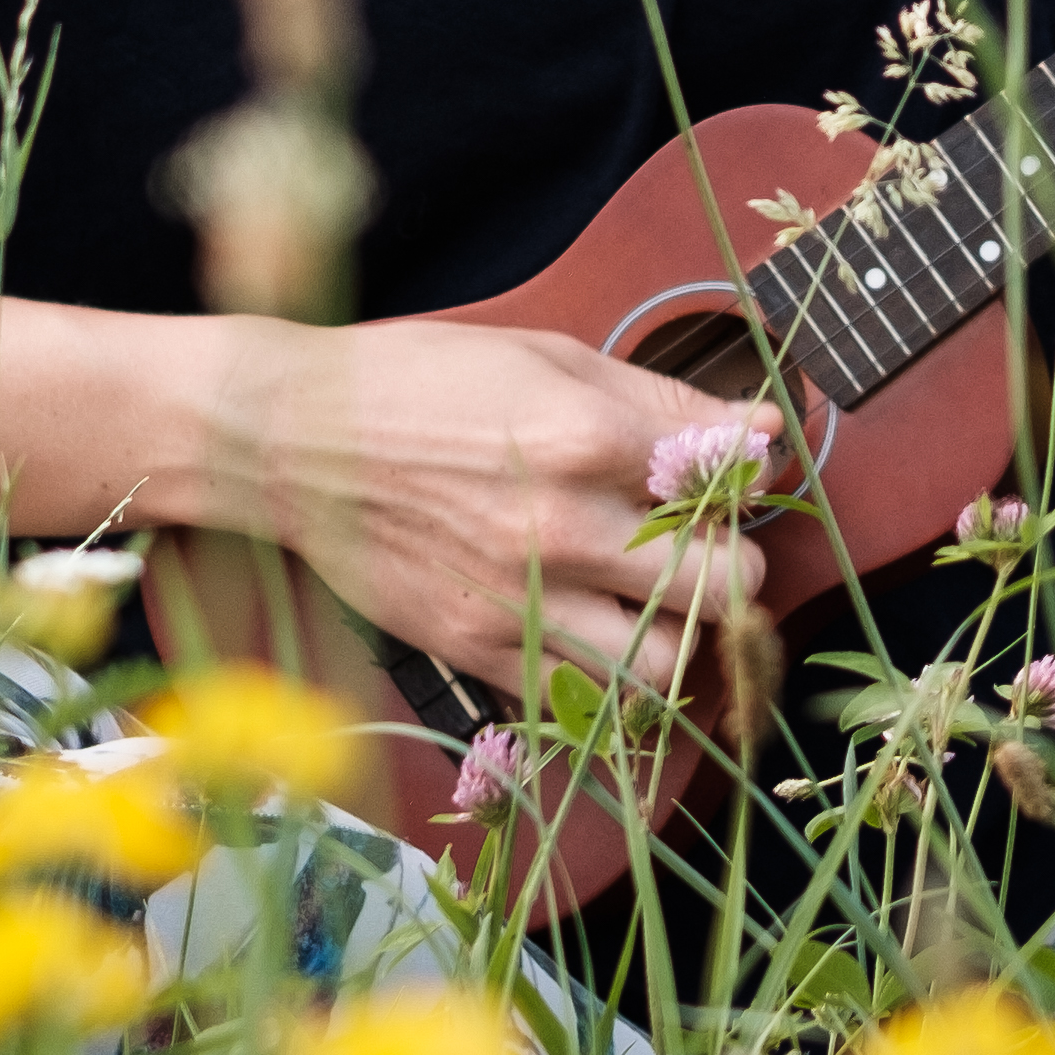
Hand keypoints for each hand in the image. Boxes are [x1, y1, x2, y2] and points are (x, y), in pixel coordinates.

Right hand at [198, 318, 769, 698]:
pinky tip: (595, 631)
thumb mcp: (547, 357)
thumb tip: (762, 428)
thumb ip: (661, 399)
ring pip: (664, 665)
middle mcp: (562, 527)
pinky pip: (579, 697)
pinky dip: (605, 676)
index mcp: (586, 435)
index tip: (729, 473)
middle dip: (739, 570)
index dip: (747, 478)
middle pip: (724, 588)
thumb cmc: (419, 381)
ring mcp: (519, 597)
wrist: (291, 440)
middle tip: (712, 549)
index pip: (731, 479)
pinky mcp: (475, 648)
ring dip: (682, 638)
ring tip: (659, 603)